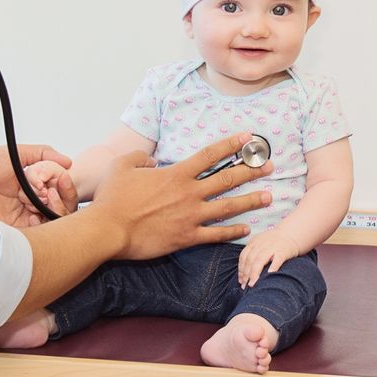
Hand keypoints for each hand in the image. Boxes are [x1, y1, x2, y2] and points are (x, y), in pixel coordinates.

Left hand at [0, 144, 78, 227]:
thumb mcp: (14, 153)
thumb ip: (42, 153)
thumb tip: (67, 161)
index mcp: (34, 184)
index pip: (61, 189)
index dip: (65, 185)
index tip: (61, 179)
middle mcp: (32, 202)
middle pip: (62, 207)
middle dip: (63, 198)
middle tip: (50, 191)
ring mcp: (25, 218)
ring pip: (55, 222)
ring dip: (54, 210)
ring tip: (39, 200)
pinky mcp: (16, 232)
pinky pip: (39, 235)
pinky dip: (43, 226)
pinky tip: (34, 214)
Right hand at [91, 133, 271, 259]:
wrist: (108, 230)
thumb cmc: (111, 198)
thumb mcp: (121, 166)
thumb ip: (140, 158)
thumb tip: (152, 161)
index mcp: (175, 174)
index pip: (210, 155)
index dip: (230, 145)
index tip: (247, 138)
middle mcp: (189, 193)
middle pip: (226, 179)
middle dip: (250, 171)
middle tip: (269, 167)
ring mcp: (190, 216)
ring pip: (228, 206)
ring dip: (250, 200)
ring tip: (269, 196)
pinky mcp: (186, 237)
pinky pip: (216, 234)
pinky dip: (233, 232)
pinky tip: (247, 229)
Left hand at [238, 229, 292, 286]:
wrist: (291, 234)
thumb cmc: (274, 243)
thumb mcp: (260, 244)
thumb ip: (252, 254)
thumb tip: (243, 274)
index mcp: (254, 242)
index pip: (244, 256)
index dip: (241, 269)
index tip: (241, 280)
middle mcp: (262, 244)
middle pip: (250, 259)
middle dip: (246, 274)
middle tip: (245, 285)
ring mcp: (273, 247)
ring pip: (260, 260)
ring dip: (254, 273)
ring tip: (252, 283)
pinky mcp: (284, 251)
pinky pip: (277, 259)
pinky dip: (273, 267)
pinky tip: (269, 274)